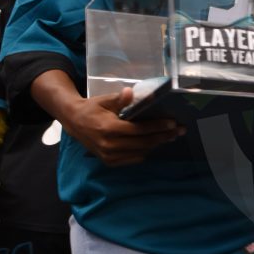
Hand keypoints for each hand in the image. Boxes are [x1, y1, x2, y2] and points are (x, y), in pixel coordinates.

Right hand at [62, 87, 184, 166]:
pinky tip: (155, 143)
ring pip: (141, 152)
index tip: (173, 123)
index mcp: (109, 129)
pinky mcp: (110, 162)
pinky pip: (133, 158)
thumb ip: (120, 99)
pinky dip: (145, 151)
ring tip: (171, 136)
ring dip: (157, 144)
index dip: (158, 127)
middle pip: (144, 143)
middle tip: (179, 131)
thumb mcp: (105, 100)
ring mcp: (109, 156)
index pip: (140, 130)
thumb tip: (132, 92)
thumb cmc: (92, 109)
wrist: (74, 123)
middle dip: (164, 136)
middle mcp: (110, 145)